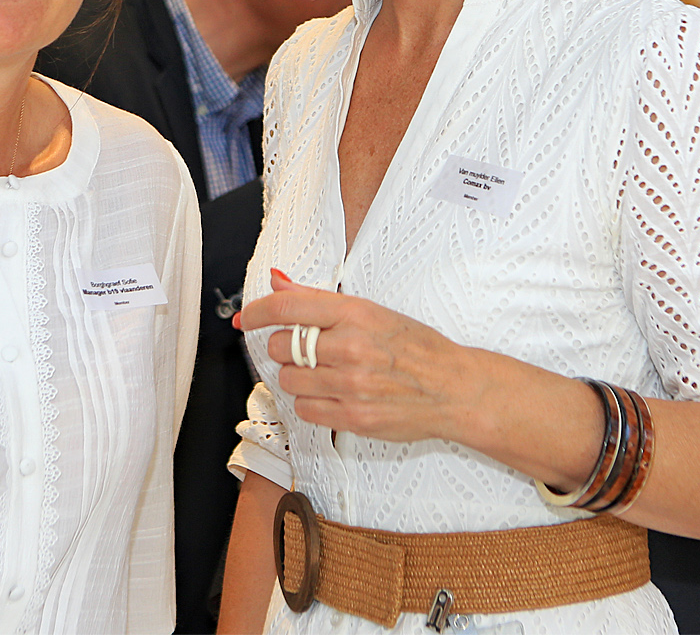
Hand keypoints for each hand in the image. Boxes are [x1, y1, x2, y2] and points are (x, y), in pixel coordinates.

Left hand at [232, 268, 481, 443]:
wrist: (452, 388)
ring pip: (289, 380)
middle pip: (283, 347)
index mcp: (355, 313)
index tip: (247, 318)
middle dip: (288, 348)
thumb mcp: (371, 312)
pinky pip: (305, 410)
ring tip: (326, 374)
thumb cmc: (415, 348)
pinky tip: (333, 394)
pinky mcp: (353, 417)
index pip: (288, 308)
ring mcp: (351, 385)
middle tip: (310, 350)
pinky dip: (311, 403)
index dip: (258, 311)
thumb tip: (276, 282)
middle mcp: (351, 347)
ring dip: (299, 378)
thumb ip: (317, 300)